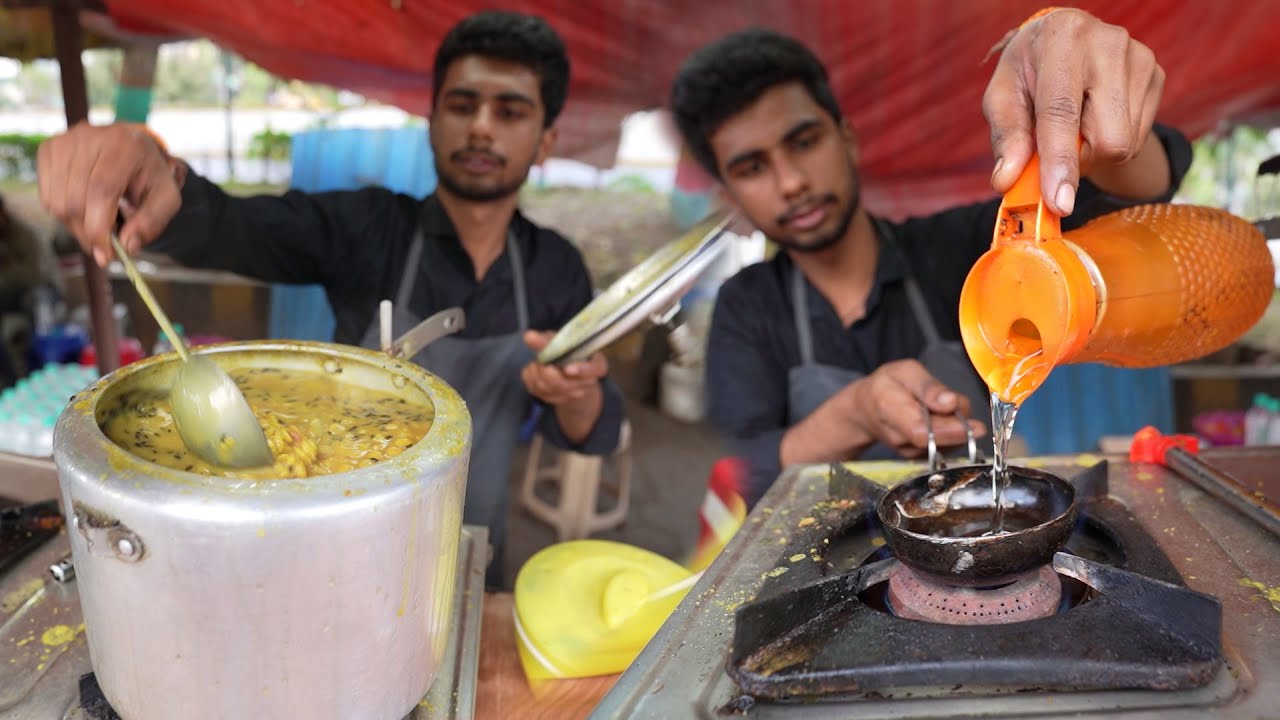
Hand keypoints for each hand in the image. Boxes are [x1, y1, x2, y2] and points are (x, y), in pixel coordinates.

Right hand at [37, 122, 183, 266]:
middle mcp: (89, 137)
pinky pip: (48, 197)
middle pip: (76, 200)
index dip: (100, 227)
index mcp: (124, 145)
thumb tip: (128, 246)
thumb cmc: (149, 175)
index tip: (106, 255)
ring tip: (99, 225)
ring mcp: (64, 142)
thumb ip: (152, 222)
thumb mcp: (166, 198)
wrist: (132, 147)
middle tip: (106, 246)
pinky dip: (65, 214)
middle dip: (90, 233)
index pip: (102, 190)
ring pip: (58, 203)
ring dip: (77, 227)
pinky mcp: (48, 151)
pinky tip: (84, 210)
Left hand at [520, 331, 608, 405]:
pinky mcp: (555, 399)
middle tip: (540, 360)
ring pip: (548, 389)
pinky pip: (537, 391)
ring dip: (537, 373)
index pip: (596, 369)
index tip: (568, 369)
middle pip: (566, 384)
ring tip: (536, 362)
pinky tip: (534, 370)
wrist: (563, 367)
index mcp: (595, 364)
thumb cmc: (565, 349)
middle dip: (548, 372)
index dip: (582, 370)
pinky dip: (530, 378)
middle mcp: (587, 382)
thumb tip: (528, 336)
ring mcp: (572, 394)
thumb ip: (546, 340)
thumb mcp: (559, 340)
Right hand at [845, 359, 986, 457]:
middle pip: (939, 441)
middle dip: (961, 428)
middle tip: (972, 418)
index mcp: (890, 409)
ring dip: (957, 428)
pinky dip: (952, 433)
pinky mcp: (919, 456)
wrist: (865, 409)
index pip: (921, 432)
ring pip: (947, 444)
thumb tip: (951, 403)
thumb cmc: (887, 385)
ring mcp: (909, 451)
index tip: (974, 427)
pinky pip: (945, 447)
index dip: (950, 431)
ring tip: (945, 408)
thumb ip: (929, 386)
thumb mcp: (906, 371)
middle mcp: (899, 437)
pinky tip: (943, 419)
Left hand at [984, 8, 1164, 214]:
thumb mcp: (1003, 96)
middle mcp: (1107, 44)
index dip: (1060, 162)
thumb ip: (1006, 137)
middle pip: (1107, 139)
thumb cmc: (1028, 72)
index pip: (1061, 113)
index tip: (1059, 203)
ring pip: (1124, 144)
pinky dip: (1111, 143)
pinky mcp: (1157, 75)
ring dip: (1092, 153)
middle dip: (1078, 161)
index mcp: (1062, 40)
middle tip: (1055, 149)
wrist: (1066, 39)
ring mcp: (1139, 59)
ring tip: (1074, 126)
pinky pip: (1138, 138)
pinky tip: (1095, 118)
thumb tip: (1006, 180)